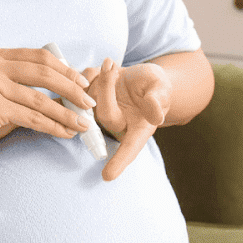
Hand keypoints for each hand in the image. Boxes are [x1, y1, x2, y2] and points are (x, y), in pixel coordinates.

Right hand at [0, 47, 96, 171]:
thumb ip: (26, 87)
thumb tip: (69, 88)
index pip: (40, 57)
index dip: (66, 69)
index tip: (84, 83)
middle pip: (45, 73)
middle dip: (72, 89)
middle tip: (90, 103)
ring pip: (41, 98)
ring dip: (66, 113)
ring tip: (83, 124)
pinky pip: (31, 117)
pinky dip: (52, 126)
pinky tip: (65, 133)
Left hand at [83, 58, 170, 181]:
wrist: (142, 77)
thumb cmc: (156, 87)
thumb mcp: (161, 89)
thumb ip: (158, 100)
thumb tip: (155, 115)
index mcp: (137, 130)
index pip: (129, 149)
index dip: (119, 162)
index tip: (107, 176)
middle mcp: (117, 125)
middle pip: (104, 115)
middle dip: (106, 88)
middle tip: (112, 67)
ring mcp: (99, 112)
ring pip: (88, 99)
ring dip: (99, 77)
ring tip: (113, 66)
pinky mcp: (88, 98)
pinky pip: (81, 86)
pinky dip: (91, 73)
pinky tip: (104, 68)